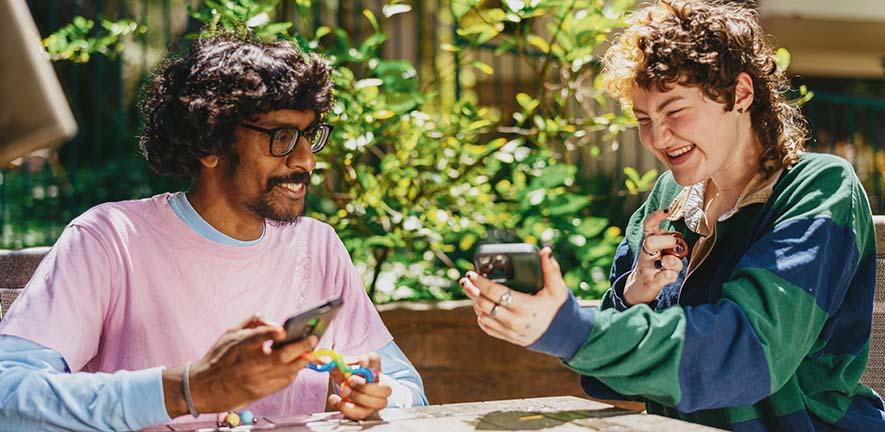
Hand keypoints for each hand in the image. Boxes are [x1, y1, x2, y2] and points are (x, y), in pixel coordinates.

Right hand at [163, 314, 317, 417]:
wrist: (203, 388)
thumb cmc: (218, 358)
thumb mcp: (230, 333)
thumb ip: (253, 322)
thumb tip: (275, 322)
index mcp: (240, 346)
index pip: (258, 337)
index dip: (272, 332)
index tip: (283, 330)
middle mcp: (249, 364)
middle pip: (283, 356)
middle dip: (302, 346)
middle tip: (313, 338)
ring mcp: (256, 380)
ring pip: (288, 370)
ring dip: (301, 360)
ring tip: (307, 351)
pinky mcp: (260, 392)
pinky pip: (284, 382)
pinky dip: (293, 372)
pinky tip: (296, 365)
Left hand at [327, 352, 390, 419]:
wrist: (344, 385)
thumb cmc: (346, 373)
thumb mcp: (339, 365)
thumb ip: (333, 362)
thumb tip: (324, 361)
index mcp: (372, 365)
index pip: (374, 360)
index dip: (366, 363)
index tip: (355, 365)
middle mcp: (380, 382)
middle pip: (385, 388)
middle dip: (365, 387)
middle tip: (349, 382)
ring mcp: (376, 399)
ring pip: (377, 403)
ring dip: (358, 398)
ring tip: (343, 391)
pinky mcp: (368, 410)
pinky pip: (362, 413)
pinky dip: (347, 408)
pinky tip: (337, 400)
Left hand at [460, 247, 568, 346]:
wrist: (564, 335)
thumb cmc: (559, 309)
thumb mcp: (558, 289)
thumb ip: (551, 269)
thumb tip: (545, 250)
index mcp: (524, 307)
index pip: (496, 293)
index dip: (481, 283)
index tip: (472, 274)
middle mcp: (514, 321)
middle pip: (484, 305)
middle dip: (472, 291)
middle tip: (465, 280)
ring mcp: (510, 331)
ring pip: (483, 316)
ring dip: (474, 302)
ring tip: (471, 290)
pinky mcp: (508, 337)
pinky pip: (487, 327)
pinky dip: (480, 316)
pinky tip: (479, 305)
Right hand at [623, 209, 684, 305]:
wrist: (639, 287)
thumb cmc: (655, 264)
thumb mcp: (658, 250)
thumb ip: (666, 240)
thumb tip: (678, 233)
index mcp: (648, 243)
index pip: (648, 225)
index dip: (657, 216)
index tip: (668, 209)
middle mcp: (645, 254)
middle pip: (650, 242)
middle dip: (666, 241)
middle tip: (674, 245)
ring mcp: (647, 269)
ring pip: (664, 261)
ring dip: (675, 263)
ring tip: (675, 265)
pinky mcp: (651, 283)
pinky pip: (664, 277)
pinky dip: (671, 276)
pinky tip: (671, 275)